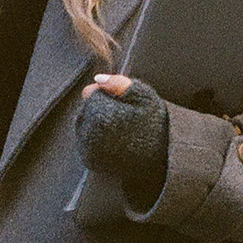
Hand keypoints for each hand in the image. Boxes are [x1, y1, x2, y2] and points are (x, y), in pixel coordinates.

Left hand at [75, 76, 169, 206]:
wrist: (158, 164)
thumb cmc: (154, 128)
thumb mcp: (144, 98)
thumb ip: (120, 84)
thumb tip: (98, 78)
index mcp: (101, 116)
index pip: (91, 93)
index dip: (106, 93)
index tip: (121, 101)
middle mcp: (90, 134)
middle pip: (87, 108)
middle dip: (102, 108)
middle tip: (125, 118)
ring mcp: (88, 148)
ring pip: (85, 123)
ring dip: (98, 122)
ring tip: (121, 130)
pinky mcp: (88, 159)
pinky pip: (86, 139)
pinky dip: (96, 137)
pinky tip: (114, 140)